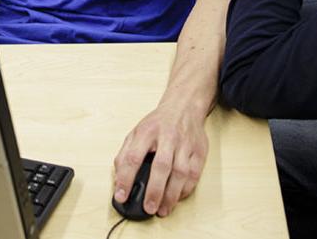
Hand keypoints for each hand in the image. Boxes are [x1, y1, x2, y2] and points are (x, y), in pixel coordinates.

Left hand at [113, 102, 207, 216]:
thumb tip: (118, 180)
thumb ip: (124, 154)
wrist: (183, 107)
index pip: (133, 157)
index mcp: (147, 132)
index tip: (121, 196)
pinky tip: (176, 199)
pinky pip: (194, 175)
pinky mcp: (199, 151)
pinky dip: (185, 190)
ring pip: (180, 172)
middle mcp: (167, 137)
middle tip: (148, 208)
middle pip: (161, 166)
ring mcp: (185, 144)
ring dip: (171, 195)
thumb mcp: (136, 132)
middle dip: (154, 190)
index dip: (125, 178)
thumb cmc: (157, 123)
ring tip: (162, 210)